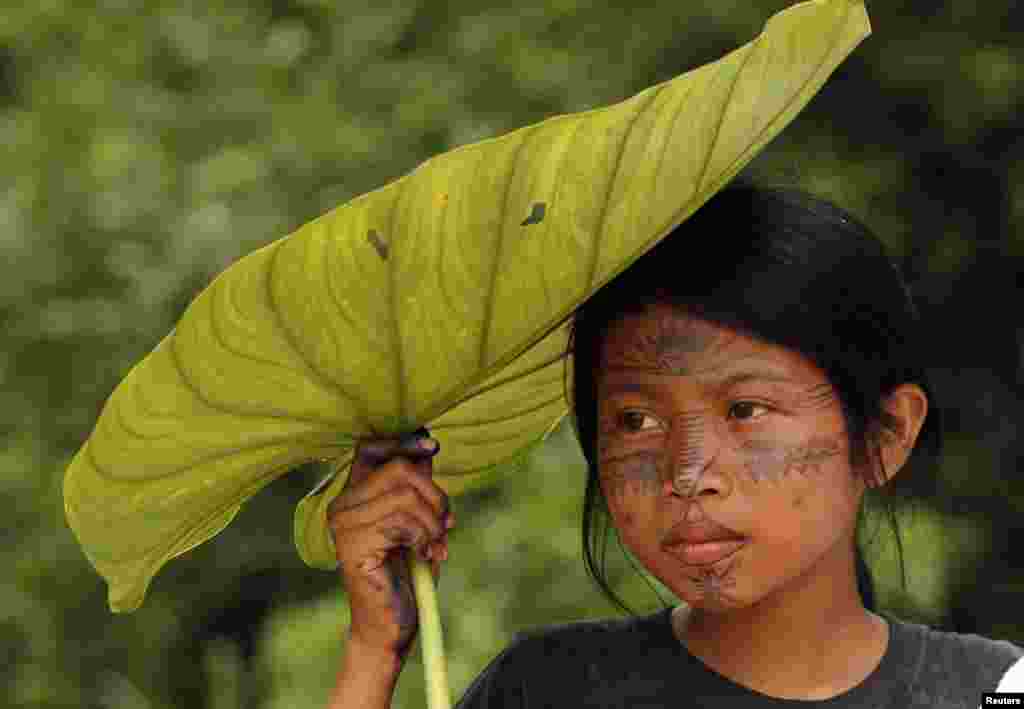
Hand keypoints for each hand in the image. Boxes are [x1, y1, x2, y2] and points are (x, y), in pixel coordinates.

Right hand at [328, 431, 451, 659]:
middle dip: (436, 496)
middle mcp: (342, 505)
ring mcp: (344, 525)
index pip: (371, 447)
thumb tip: (426, 447)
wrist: (393, 623)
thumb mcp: (420, 519)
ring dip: (434, 522)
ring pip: (406, 495)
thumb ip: (419, 486)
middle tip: (446, 524)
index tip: (432, 446)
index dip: (404, 441)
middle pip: (400, 468)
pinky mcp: (353, 545)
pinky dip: (426, 538)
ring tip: (437, 545)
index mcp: (354, 495)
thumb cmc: (407, 571)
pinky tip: (427, 556)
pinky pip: (402, 522)